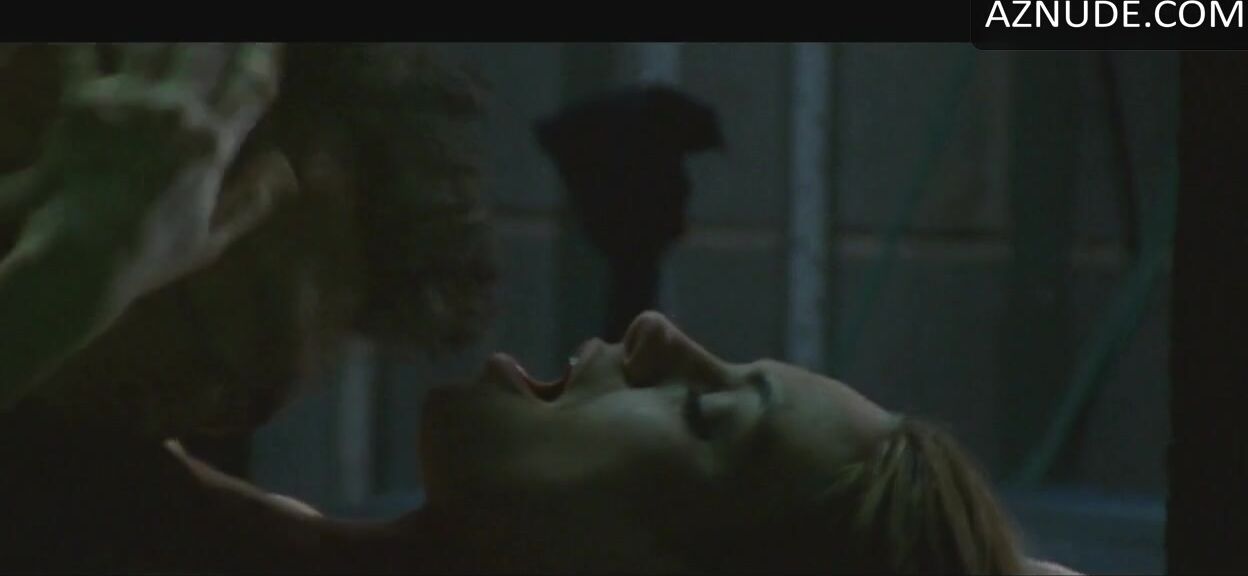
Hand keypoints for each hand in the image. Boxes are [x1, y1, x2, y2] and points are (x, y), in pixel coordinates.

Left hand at [23, 43, 292, 305]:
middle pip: (205, 50)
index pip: (252, 85)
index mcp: (213, 142)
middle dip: (221, 33)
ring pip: (152, 41)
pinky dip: (83, 36)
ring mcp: (128, 101)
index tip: (272, 38)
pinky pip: (81, 53)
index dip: (265, 55)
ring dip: (165, 31)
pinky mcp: (81, 101)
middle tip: (225, 25)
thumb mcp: (212, 238)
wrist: (82, 257)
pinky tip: (83, 26)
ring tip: (171, 23)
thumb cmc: (151, 254)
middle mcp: (176, 111)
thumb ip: (252, 200)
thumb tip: (285, 168)